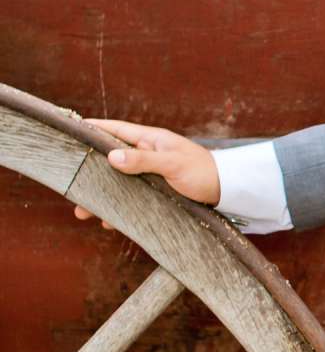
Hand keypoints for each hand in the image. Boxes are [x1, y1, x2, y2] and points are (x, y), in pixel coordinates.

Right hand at [71, 118, 221, 228]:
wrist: (229, 191)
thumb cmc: (204, 172)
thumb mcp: (172, 165)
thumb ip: (143, 160)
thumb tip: (112, 156)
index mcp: (150, 139)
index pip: (113, 129)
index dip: (91, 129)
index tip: (68, 132)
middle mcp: (146, 154)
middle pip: (110, 159)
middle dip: (90, 171)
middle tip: (70, 182)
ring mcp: (150, 174)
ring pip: (118, 182)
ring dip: (102, 195)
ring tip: (83, 211)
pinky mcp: (156, 192)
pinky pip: (132, 198)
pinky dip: (120, 209)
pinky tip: (109, 221)